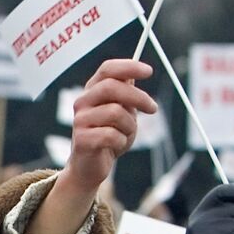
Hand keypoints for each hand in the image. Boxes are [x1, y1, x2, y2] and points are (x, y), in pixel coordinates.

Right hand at [27, 59, 155, 233]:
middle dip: (138, 97)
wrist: (90, 167)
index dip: (128, 66)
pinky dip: (122, 142)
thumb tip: (136, 72)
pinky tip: (116, 147)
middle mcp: (83, 102)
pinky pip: (112, 135)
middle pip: (113, 87)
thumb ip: (126, 94)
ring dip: (130, 126)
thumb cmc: (108, 137)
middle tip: (153, 108)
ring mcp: (80, 121)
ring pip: (116, 113)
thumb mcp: (121, 112)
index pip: (108, 69)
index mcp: (92, 91)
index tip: (149, 71)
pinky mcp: (82, 140)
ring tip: (126, 135)